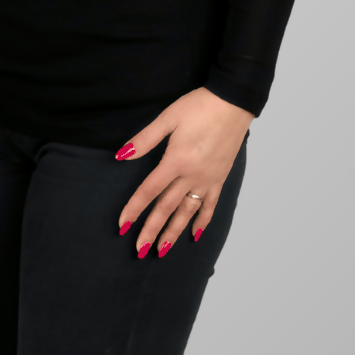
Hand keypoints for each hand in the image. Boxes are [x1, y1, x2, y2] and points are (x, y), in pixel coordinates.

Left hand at [116, 87, 252, 258]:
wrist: (233, 102)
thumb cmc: (198, 107)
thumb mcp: (167, 118)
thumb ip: (144, 140)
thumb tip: (121, 156)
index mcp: (176, 161)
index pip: (149, 191)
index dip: (134, 209)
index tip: (122, 225)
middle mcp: (192, 175)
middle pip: (167, 208)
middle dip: (152, 230)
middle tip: (140, 251)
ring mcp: (208, 179)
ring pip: (188, 212)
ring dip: (174, 231)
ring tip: (163, 250)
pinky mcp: (220, 178)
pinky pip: (210, 204)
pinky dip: (202, 220)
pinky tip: (195, 234)